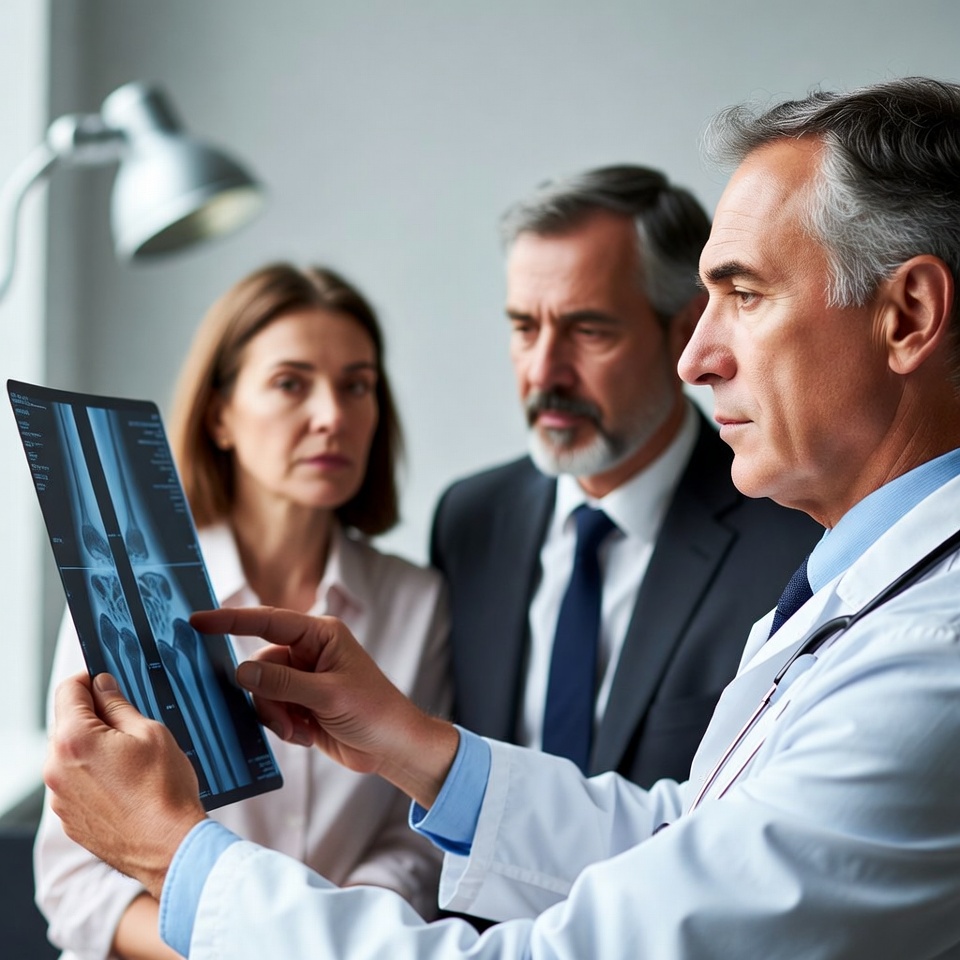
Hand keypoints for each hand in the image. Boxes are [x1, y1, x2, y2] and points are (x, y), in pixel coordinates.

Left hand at [43, 673, 206, 899]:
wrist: (169, 846)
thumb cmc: (164, 789)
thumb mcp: (150, 732)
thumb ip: (118, 705)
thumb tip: (102, 685)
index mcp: (74, 739)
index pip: (67, 690)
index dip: (88, 678)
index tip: (105, 677)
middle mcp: (55, 768)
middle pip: (66, 723)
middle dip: (93, 714)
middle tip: (130, 718)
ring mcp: (59, 797)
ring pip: (70, 754)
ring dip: (93, 746)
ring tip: (132, 757)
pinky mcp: (69, 818)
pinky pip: (74, 782)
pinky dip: (93, 774)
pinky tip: (125, 781)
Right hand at [190, 607, 458, 807]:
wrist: (392, 748)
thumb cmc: (374, 712)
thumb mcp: (328, 696)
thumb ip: (283, 682)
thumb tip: (241, 670)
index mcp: (321, 634)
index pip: (268, 622)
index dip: (230, 620)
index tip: (197, 620)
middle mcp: (310, 651)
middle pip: (260, 664)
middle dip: (267, 696)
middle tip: (288, 721)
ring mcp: (304, 677)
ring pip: (262, 690)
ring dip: (277, 716)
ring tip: (302, 731)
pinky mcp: (301, 702)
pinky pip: (272, 709)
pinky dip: (284, 726)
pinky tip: (308, 736)